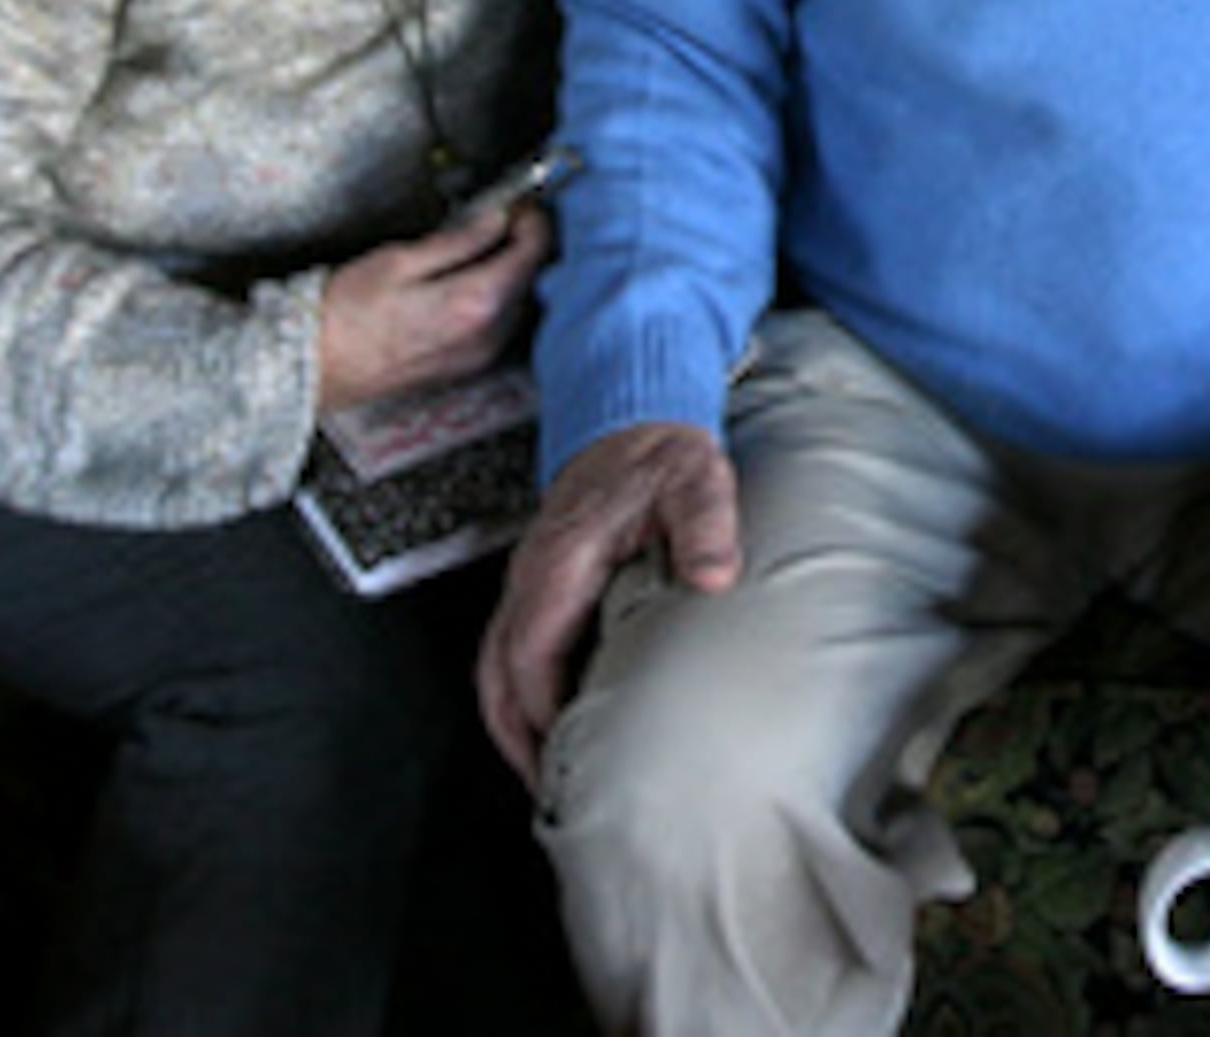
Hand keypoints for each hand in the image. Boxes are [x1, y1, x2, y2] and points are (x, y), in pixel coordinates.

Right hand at [313, 195, 550, 413]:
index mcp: (475, 302)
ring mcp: (478, 354)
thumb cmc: (346, 314)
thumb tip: (496, 218)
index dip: (532, 219)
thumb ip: (458, 240)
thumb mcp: (400, 260)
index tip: (516, 202)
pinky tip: (461, 281)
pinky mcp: (465, 365)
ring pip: (515, 300)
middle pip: (529, 276)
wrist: (314, 367)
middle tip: (494, 216)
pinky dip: (492, 296)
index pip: (534, 251)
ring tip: (472, 247)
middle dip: (518, 242)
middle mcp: (487, 334)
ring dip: (505, 270)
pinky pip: (496, 323)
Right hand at [475, 421, 740, 790]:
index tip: (567, 758)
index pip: (530, 655)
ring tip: (547, 776)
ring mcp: (530, 583)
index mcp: (559, 564)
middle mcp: (531, 578)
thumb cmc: (660, 456)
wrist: (632, 417)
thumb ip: (705, 526)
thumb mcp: (695, 481)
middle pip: (495, 674)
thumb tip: (713, 575)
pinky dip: (521, 695)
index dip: (542, 712)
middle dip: (515, 737)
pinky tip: (553, 722)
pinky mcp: (543, 586)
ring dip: (513, 722)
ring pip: (495, 667)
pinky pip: (514, 651)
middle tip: (550, 792)